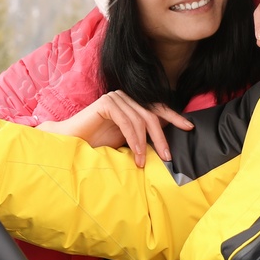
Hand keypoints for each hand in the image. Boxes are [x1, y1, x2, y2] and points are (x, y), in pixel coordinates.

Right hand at [37, 90, 192, 167]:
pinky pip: (127, 121)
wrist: (70, 144)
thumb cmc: (97, 144)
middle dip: (162, 137)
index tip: (189, 128)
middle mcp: (125, 97)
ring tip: (144, 162)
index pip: (157, 109)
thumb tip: (166, 143)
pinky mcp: (106, 103)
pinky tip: (136, 154)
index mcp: (131, 103)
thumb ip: (143, 136)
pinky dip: (134, 139)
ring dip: (145, 143)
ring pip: (141, 119)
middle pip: (151, 115)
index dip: (174, 117)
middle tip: (168, 156)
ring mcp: (115, 98)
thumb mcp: (126, 140)